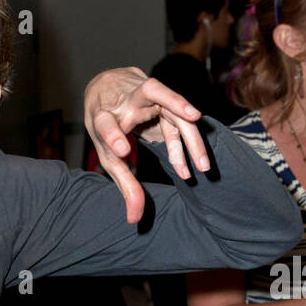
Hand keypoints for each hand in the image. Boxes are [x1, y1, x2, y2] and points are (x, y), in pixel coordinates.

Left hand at [84, 67, 209, 223]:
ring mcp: (147, 91)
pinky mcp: (163, 93)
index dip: (112, 136)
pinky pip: (179, 115)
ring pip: (174, 106)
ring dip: (190, 136)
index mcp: (102, 115)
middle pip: (151, 93)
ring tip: (203, 167)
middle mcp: (125, 98)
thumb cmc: (106, 127)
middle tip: (191, 136)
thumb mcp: (109, 156)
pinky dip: (188, 136)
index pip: (105, 124)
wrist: (108, 86)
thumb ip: (125, 184)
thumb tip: (134, 219)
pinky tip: (197, 158)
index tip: (123, 153)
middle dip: (173, 108)